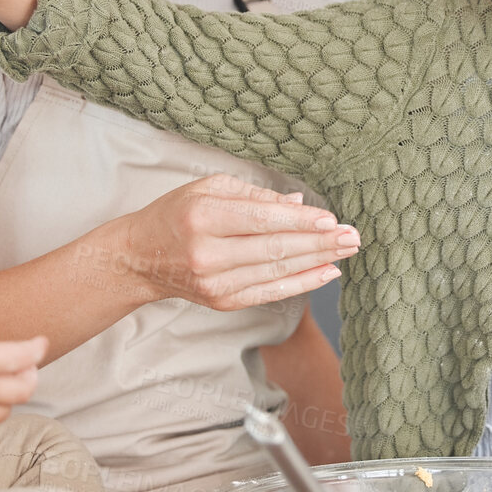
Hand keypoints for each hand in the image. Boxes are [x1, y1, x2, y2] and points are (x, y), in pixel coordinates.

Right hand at [112, 174, 359, 311]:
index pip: (262, 220)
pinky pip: (268, 293)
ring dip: (317, 261)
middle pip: (274, 248)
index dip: (300, 221)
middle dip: (319, 242)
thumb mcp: (207, 189)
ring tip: (346, 250)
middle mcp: (208, 253)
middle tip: (352, 235)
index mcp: (203, 216)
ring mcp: (214, 283)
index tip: (331, 219)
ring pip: (276, 272)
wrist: (139, 257)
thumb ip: (254, 196)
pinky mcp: (221, 303)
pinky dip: (300, 284)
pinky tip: (325, 273)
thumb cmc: (176, 214)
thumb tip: (298, 204)